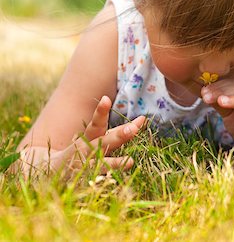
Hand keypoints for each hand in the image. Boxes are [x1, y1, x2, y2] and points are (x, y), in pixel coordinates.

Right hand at [20, 96, 145, 175]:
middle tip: (133, 128)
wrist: (45, 173)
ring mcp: (82, 168)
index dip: (101, 111)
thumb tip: (140, 121)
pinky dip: (103, 183)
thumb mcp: (90, 141)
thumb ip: (114, 134)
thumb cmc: (75, 154)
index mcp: (86, 139)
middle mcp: (84, 151)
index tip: (105, 99)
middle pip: (102, 141)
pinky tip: (115, 183)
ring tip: (130, 161)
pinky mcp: (80, 183)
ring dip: (115, 163)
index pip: (96, 123)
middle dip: (119, 135)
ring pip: (99, 164)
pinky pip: (93, 182)